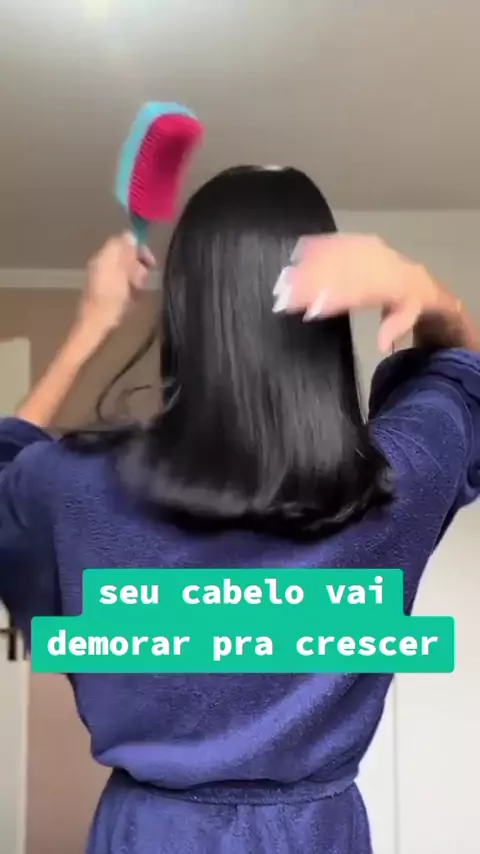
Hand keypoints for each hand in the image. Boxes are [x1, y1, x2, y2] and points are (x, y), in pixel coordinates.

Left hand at [78, 232, 155, 336]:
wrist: (96, 325)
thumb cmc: (110, 301)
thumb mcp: (121, 275)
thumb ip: (125, 253)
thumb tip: (131, 234)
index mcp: (105, 257)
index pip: (123, 241)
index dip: (138, 248)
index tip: (150, 262)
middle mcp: (103, 263)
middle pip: (126, 255)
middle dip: (137, 266)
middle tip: (140, 281)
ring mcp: (104, 277)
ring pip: (126, 270)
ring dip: (135, 279)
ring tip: (136, 292)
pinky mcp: (106, 290)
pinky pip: (123, 282)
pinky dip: (129, 289)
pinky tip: (131, 299)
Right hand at [273, 234, 452, 351]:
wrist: (415, 276)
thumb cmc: (406, 304)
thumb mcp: (406, 318)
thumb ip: (393, 329)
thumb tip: (381, 345)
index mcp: (388, 283)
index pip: (356, 292)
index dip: (332, 301)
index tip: (309, 311)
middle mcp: (375, 262)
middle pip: (338, 273)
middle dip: (309, 284)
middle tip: (283, 298)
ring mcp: (365, 248)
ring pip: (332, 255)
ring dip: (305, 266)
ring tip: (283, 280)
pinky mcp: (358, 239)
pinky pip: (336, 239)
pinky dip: (315, 244)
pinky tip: (296, 251)